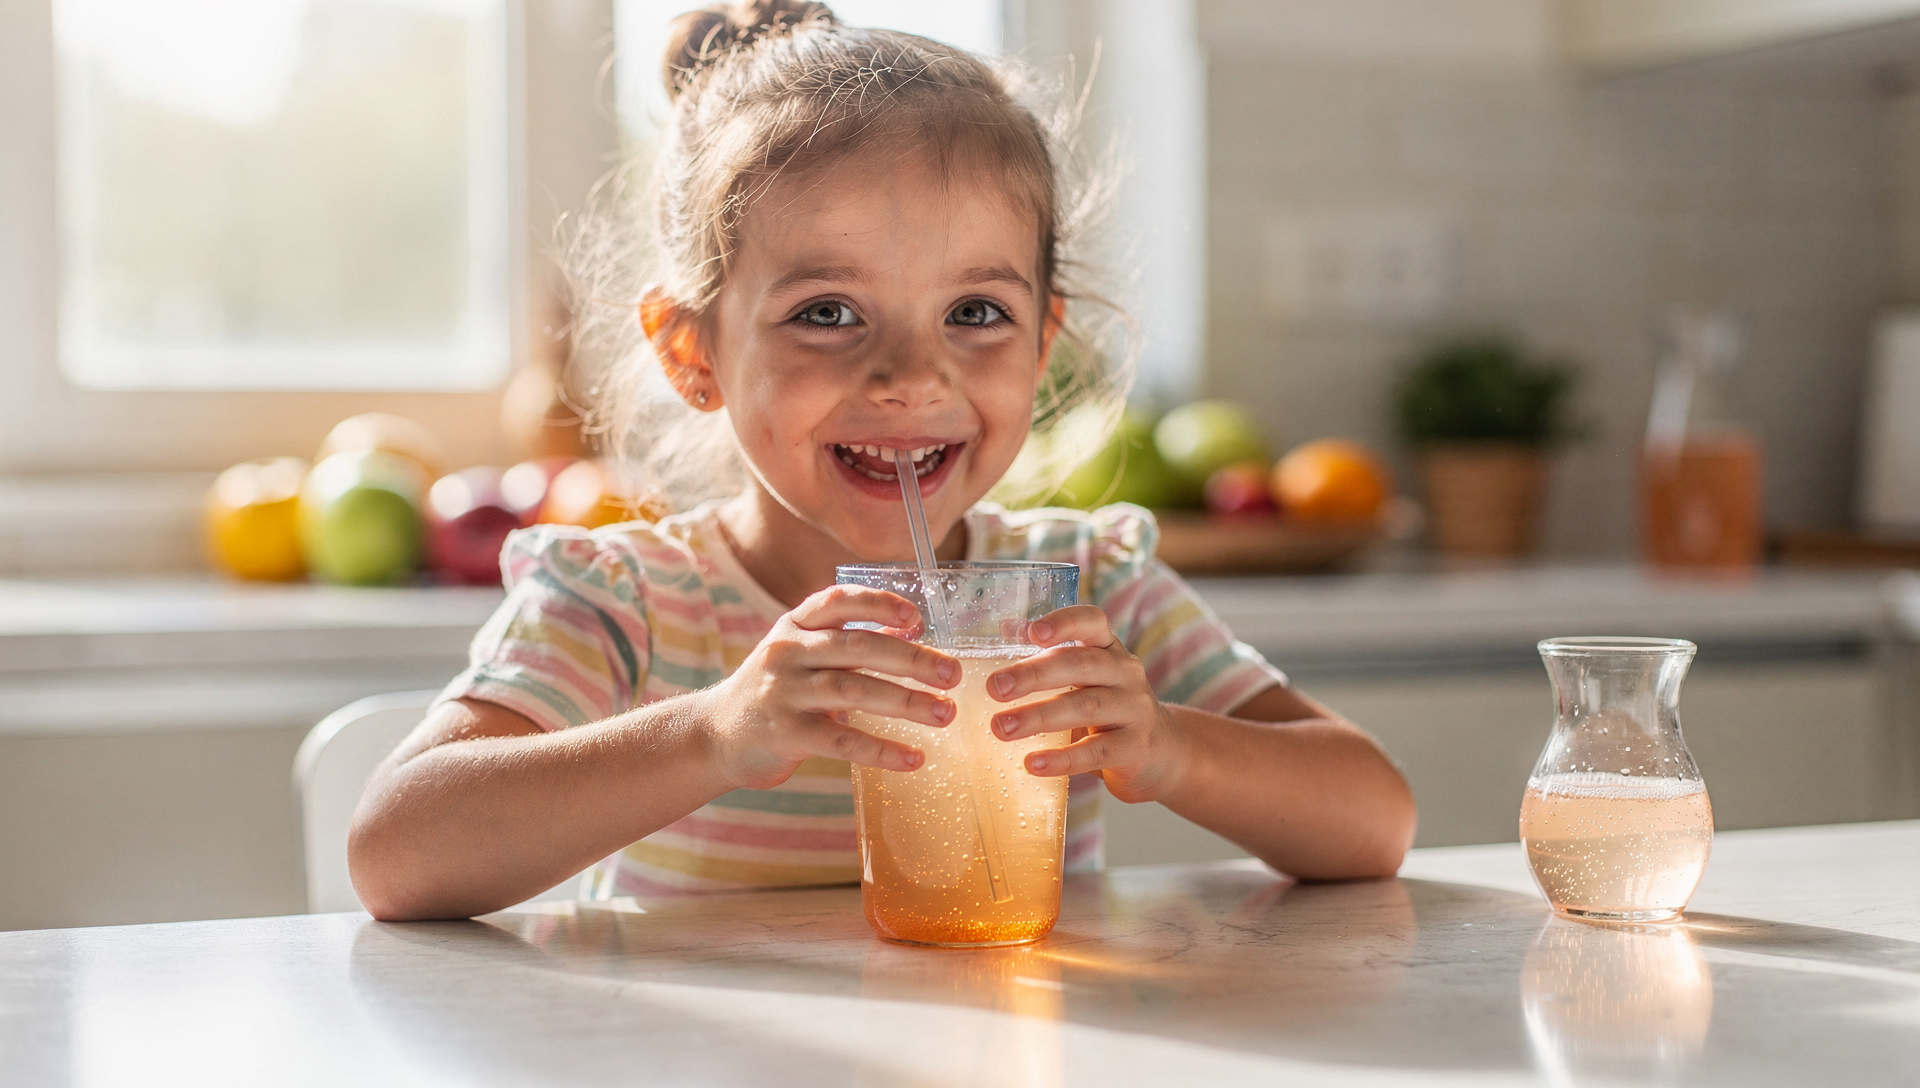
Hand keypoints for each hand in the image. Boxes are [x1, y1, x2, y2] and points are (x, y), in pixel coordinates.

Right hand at [700, 586, 958, 788]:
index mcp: (795, 625)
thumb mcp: (801, 654)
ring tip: (945, 714)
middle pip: (856, 647)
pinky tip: (913, 758)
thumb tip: (914, 636)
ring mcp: (783, 692)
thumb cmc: (775, 691)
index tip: (918, 618)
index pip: (838, 601)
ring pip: (853, 690)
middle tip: (952, 674)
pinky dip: (881, 750)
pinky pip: (841, 740)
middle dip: (911, 659)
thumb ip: (845, 643)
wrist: (716, 735)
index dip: (879, 604)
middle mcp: (787, 652)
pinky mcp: (784, 734)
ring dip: (906, 703)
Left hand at [984, 605, 1185, 802]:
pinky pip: (1096, 752)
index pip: (1092, 622)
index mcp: (1109, 650)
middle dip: (1034, 674)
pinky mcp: (1135, 749)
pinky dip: (1062, 759)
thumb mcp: (1087, 678)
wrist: (1162, 753)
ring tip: (1001, 727)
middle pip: (1081, 665)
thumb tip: (1006, 629)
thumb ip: (1051, 657)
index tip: (1032, 633)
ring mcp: (1134, 710)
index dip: (1063, 623)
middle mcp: (1125, 673)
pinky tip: (1032, 763)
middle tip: (995, 687)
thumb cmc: (1109, 710)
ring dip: (1039, 716)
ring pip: (1086, 707)